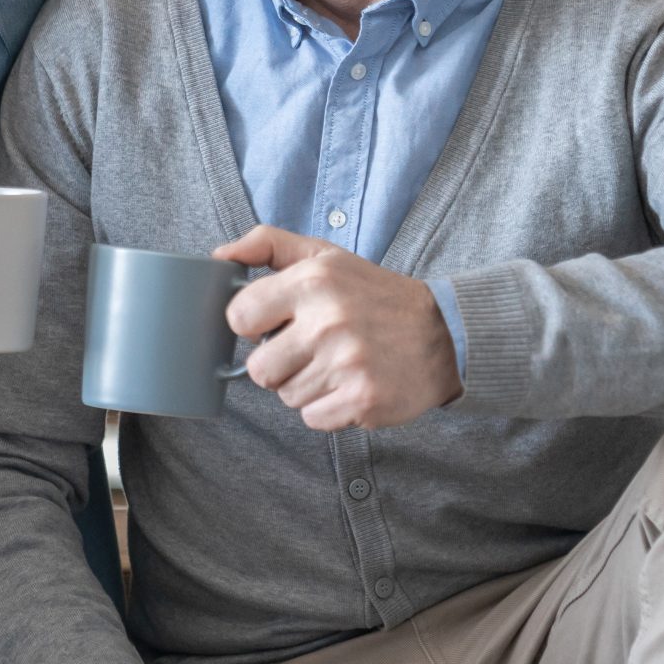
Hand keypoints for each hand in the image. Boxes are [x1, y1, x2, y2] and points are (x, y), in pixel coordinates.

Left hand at [214, 227, 459, 429]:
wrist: (444, 334)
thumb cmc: (374, 295)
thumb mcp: (326, 256)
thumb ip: (269, 245)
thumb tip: (219, 255)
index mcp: (313, 282)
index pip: (239, 317)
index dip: (254, 324)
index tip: (276, 323)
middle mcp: (328, 322)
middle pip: (258, 369)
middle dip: (279, 363)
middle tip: (312, 348)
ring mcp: (346, 364)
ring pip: (285, 396)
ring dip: (305, 385)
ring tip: (337, 364)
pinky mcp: (362, 400)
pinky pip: (312, 418)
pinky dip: (327, 409)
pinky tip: (350, 385)